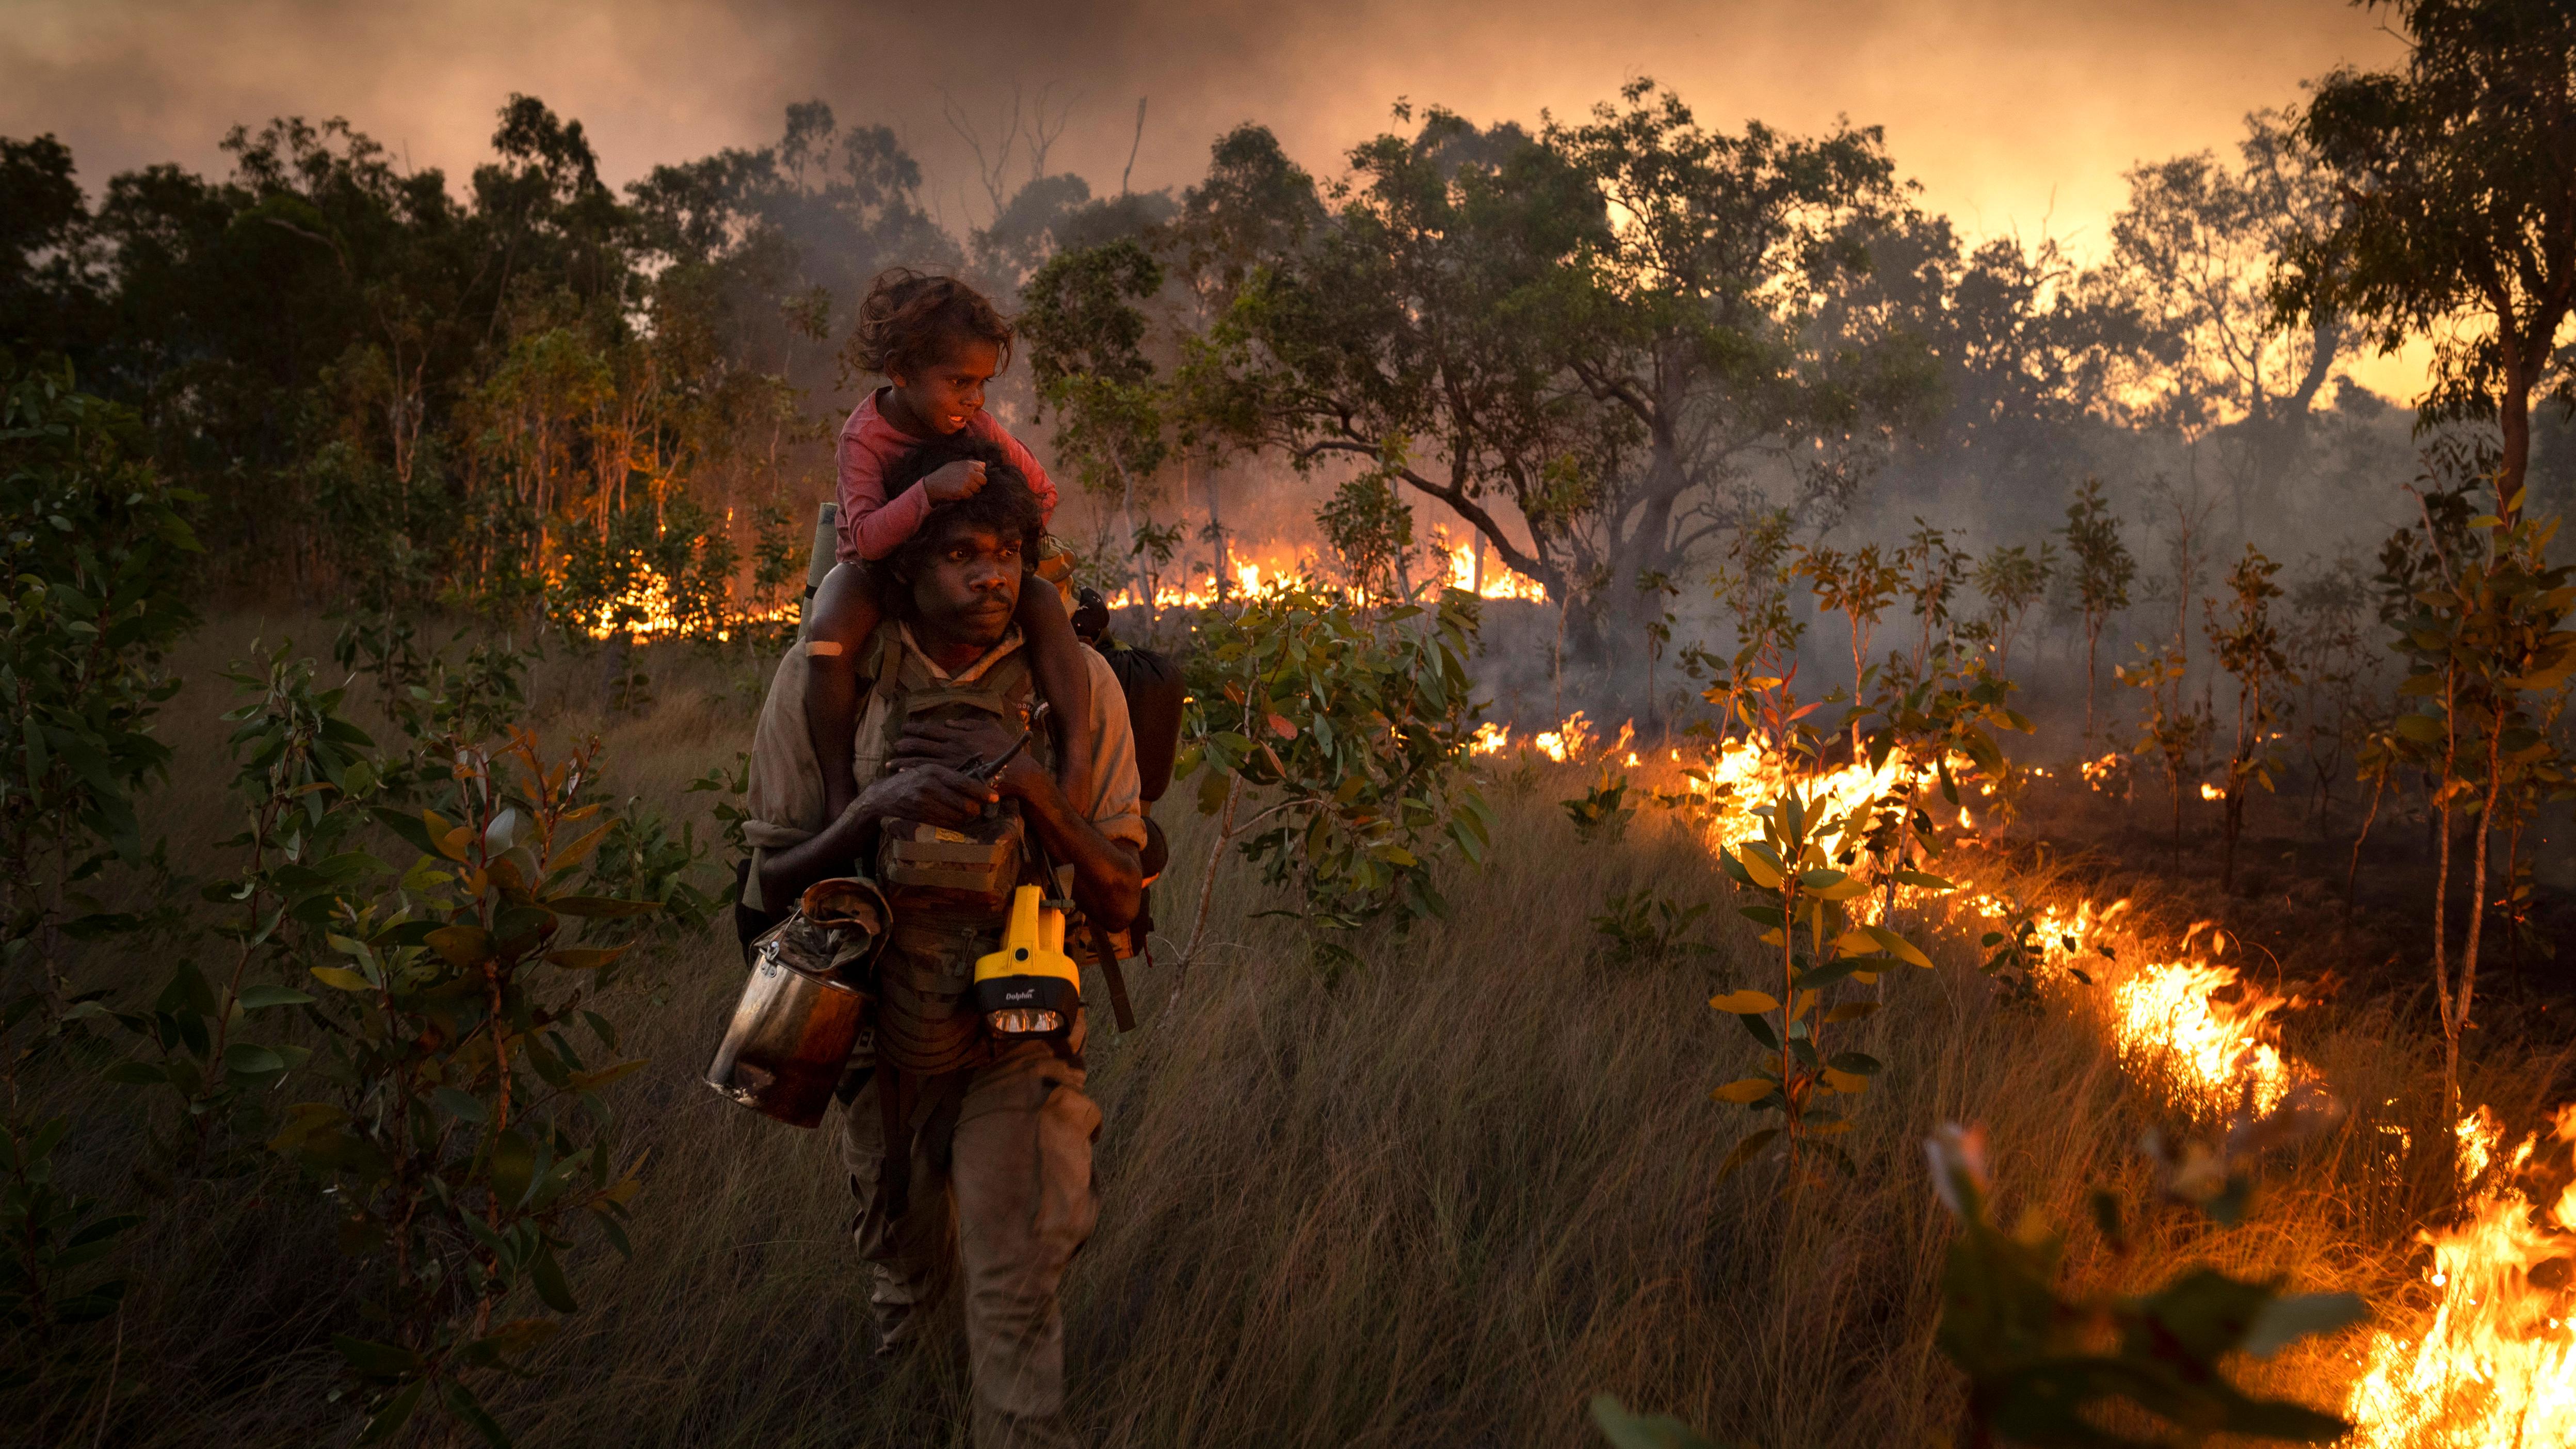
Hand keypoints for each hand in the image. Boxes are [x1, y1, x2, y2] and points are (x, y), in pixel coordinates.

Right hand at [857, 760, 994, 828]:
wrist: (882, 797)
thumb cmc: (911, 782)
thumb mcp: (928, 771)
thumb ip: (950, 775)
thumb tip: (978, 781)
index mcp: (935, 770)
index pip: (965, 782)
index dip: (982, 791)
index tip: (994, 797)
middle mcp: (930, 784)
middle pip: (964, 803)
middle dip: (975, 809)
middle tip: (978, 810)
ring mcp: (923, 801)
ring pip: (956, 816)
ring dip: (964, 819)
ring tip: (965, 815)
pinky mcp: (919, 815)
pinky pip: (945, 824)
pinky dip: (952, 824)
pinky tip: (952, 821)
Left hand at [890, 717, 1049, 802]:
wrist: (1017, 771)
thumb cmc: (1005, 748)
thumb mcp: (989, 727)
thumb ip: (968, 723)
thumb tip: (949, 721)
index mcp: (959, 734)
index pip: (931, 730)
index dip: (915, 728)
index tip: (904, 728)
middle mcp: (951, 748)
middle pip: (921, 745)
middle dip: (905, 744)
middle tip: (894, 745)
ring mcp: (951, 764)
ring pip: (921, 761)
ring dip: (904, 761)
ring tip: (891, 763)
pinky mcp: (953, 778)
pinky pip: (930, 775)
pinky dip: (915, 774)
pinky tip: (904, 774)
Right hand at [922, 460, 987, 503]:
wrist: (932, 485)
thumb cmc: (944, 474)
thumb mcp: (956, 465)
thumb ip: (971, 463)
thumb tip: (984, 464)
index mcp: (967, 464)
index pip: (982, 470)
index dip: (978, 475)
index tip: (971, 478)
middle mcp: (968, 472)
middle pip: (983, 480)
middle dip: (978, 484)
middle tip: (969, 486)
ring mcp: (966, 481)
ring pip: (978, 489)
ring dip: (972, 491)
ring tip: (962, 489)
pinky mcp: (962, 491)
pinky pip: (971, 496)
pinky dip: (966, 496)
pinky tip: (958, 493)